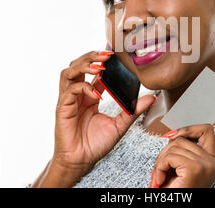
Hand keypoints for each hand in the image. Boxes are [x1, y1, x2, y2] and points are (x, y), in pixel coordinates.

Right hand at [47, 50, 156, 186]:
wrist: (81, 162)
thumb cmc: (95, 144)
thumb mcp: (119, 125)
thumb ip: (133, 110)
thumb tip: (151, 98)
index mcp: (90, 95)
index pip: (93, 71)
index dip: (101, 60)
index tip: (115, 53)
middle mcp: (78, 94)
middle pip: (78, 65)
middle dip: (91, 56)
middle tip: (107, 53)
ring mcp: (68, 100)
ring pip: (68, 72)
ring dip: (83, 65)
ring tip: (99, 66)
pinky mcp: (62, 108)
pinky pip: (70, 91)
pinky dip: (83, 87)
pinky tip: (95, 92)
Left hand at [149, 124, 214, 187]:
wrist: (174, 205)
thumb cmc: (175, 192)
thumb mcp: (180, 166)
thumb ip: (181, 150)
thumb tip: (172, 134)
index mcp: (211, 160)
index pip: (206, 130)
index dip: (188, 129)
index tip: (172, 137)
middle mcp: (212, 162)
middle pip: (182, 139)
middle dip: (165, 152)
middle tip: (161, 170)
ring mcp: (205, 165)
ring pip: (173, 146)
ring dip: (160, 161)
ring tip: (161, 177)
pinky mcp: (194, 169)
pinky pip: (170, 157)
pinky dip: (160, 167)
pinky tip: (161, 180)